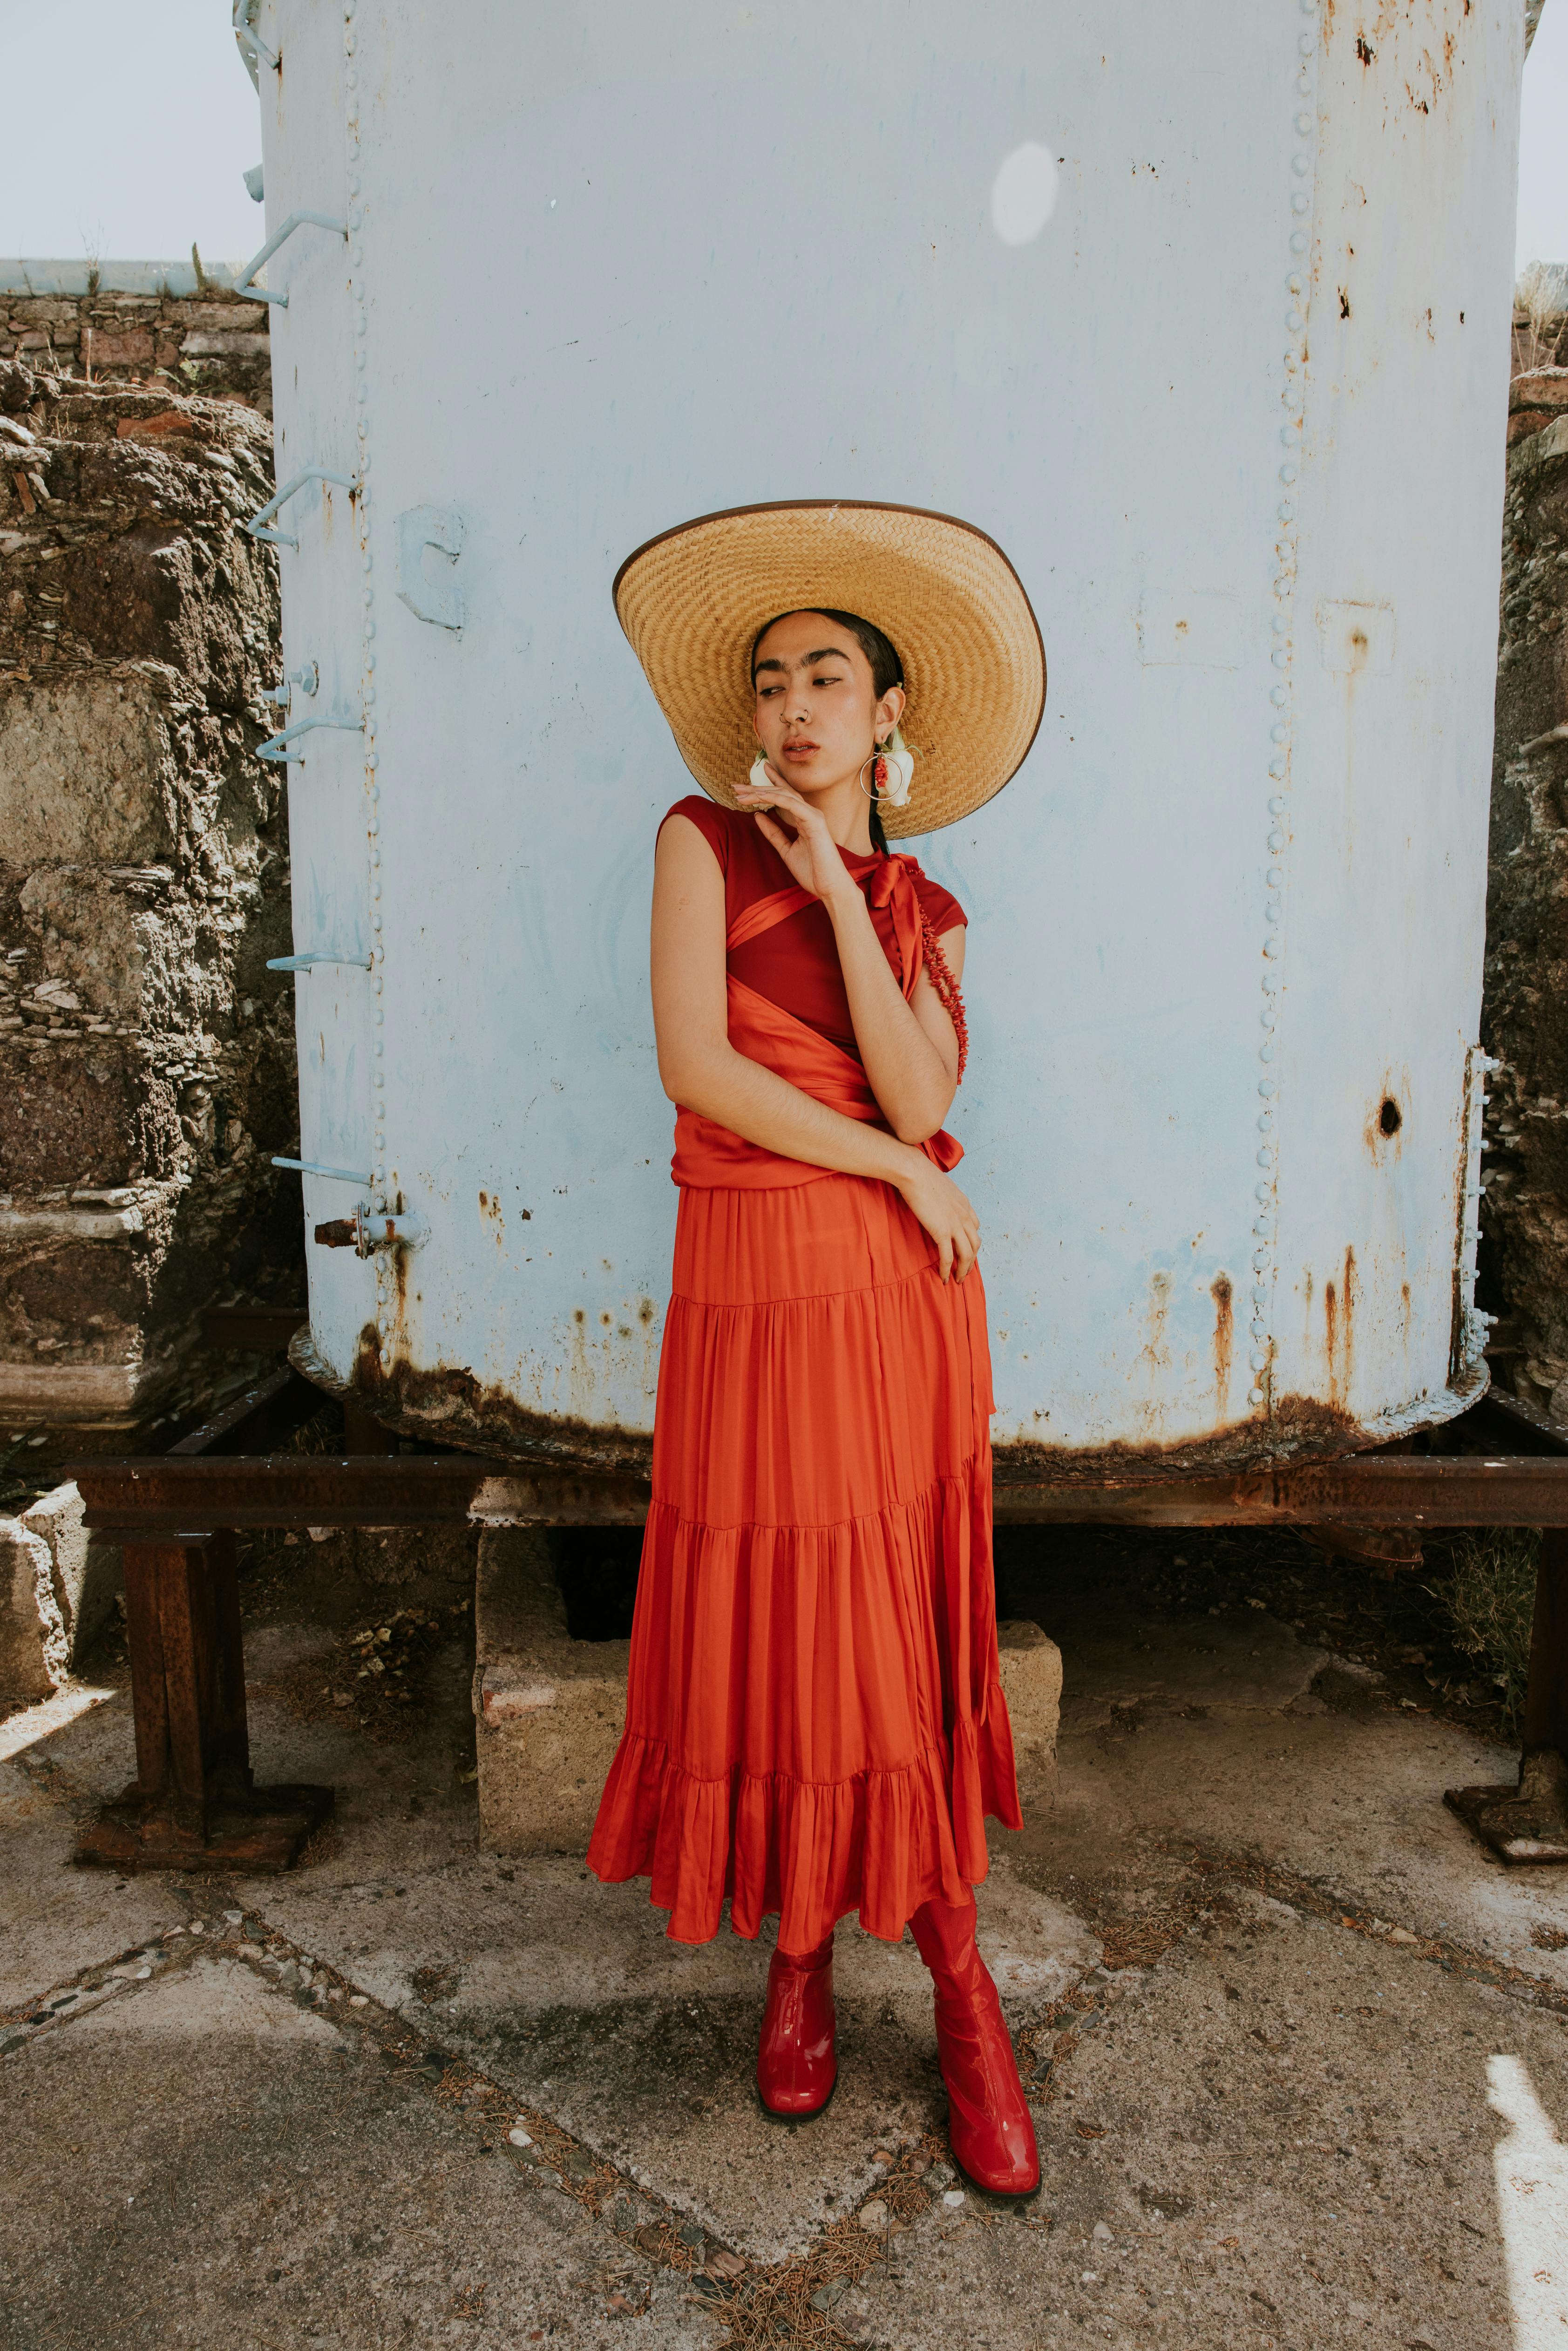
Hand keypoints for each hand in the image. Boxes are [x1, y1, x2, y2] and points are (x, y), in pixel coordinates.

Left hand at [733, 762, 858, 906]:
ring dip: (761, 792)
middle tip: (736, 787)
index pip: (784, 796)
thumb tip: (758, 815)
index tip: (748, 782)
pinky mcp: (815, 821)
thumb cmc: (813, 872)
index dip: (769, 784)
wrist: (829, 888)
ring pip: (784, 795)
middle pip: (781, 793)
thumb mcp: (786, 850)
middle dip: (757, 788)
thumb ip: (773, 833)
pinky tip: (759, 795)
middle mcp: (809, 813)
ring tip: (741, 793)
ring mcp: (813, 815)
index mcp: (804, 819)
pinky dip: (775, 798)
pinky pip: (792, 804)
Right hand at [895, 1153, 981, 1282]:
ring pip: (967, 1254)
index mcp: (964, 1204)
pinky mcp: (942, 1231)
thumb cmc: (920, 1175)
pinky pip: (948, 1257)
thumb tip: (935, 1201)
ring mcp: (955, 1224)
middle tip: (964, 1271)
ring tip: (957, 1280)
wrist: (914, 1172)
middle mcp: (964, 1215)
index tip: (966, 1250)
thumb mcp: (939, 1185)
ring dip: (963, 1269)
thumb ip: (943, 1197)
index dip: (972, 1241)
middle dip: (971, 1261)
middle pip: (975, 1244)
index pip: (975, 1227)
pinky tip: (944, 1278)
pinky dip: (947, 1270)